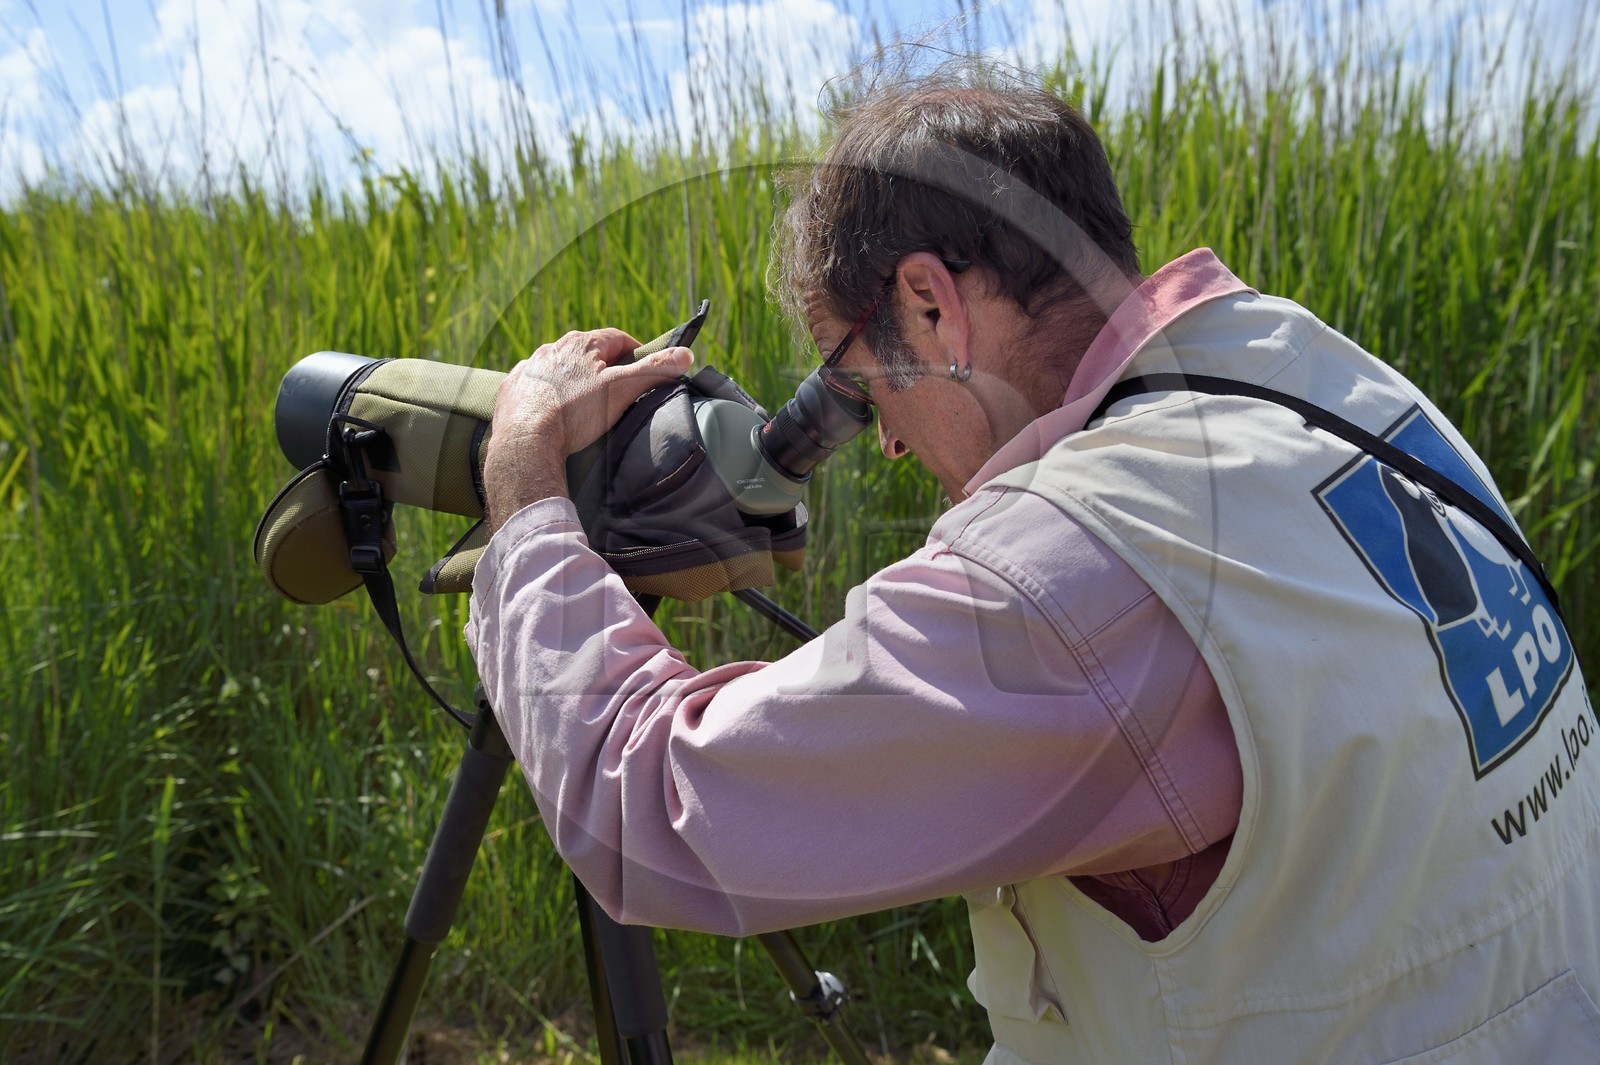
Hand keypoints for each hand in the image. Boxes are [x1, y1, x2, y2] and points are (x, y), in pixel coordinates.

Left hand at [483, 328, 692, 532]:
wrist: (525, 442)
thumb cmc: (575, 413)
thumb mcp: (622, 390)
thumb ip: (654, 371)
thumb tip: (686, 355)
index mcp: (581, 344)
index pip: (617, 338)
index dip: (635, 352)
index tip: (644, 370)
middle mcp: (551, 349)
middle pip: (586, 353)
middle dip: (604, 368)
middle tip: (617, 392)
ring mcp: (528, 369)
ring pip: (558, 368)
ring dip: (573, 379)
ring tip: (584, 404)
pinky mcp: (512, 390)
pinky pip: (533, 386)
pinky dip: (546, 394)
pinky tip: (552, 411)